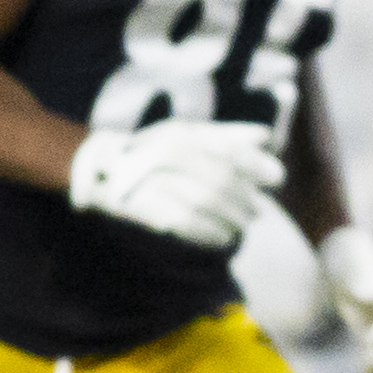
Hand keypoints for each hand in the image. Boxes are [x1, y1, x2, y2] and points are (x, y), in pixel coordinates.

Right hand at [69, 122, 282, 248]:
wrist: (95, 172)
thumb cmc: (150, 156)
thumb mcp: (186, 140)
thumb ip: (226, 137)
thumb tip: (265, 137)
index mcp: (181, 133)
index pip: (227, 148)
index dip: (254, 163)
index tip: (277, 177)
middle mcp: (166, 150)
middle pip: (219, 178)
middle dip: (243, 198)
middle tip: (256, 214)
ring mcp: (150, 177)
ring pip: (203, 200)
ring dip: (229, 218)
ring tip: (241, 228)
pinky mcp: (137, 204)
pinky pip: (182, 221)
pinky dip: (207, 231)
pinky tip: (222, 239)